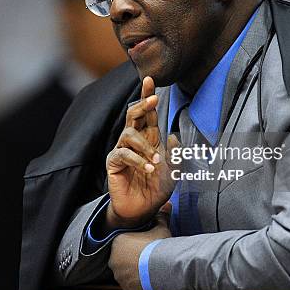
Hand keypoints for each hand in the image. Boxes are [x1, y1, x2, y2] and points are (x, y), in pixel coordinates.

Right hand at [105, 76, 180, 228]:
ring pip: (129, 134)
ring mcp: (122, 150)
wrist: (142, 210)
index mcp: (149, 138)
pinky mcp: (113, 162)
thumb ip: (176, 154)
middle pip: (133, 114)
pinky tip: (149, 170)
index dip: (147, 95)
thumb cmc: (156, 189)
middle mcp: (134, 140)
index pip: (147, 113)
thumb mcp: (173, 171)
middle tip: (153, 100)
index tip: (150, 79)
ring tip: (156, 162)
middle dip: (143, 104)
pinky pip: (124, 154)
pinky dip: (139, 161)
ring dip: (145, 146)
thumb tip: (174, 136)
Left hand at [108, 203, 171, 289]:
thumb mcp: (160, 227)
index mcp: (117, 242)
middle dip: (131, 259)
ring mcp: (120, 277)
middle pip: (121, 259)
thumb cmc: (158, 245)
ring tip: (149, 269)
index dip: (133, 244)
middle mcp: (114, 260)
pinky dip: (139, 284)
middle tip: (146, 257)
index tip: (142, 246)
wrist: (163, 267)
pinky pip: (132, 286)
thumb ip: (160, 216)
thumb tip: (166, 205)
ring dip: (134, 272)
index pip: (121, 243)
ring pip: (125, 274)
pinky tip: (150, 279)